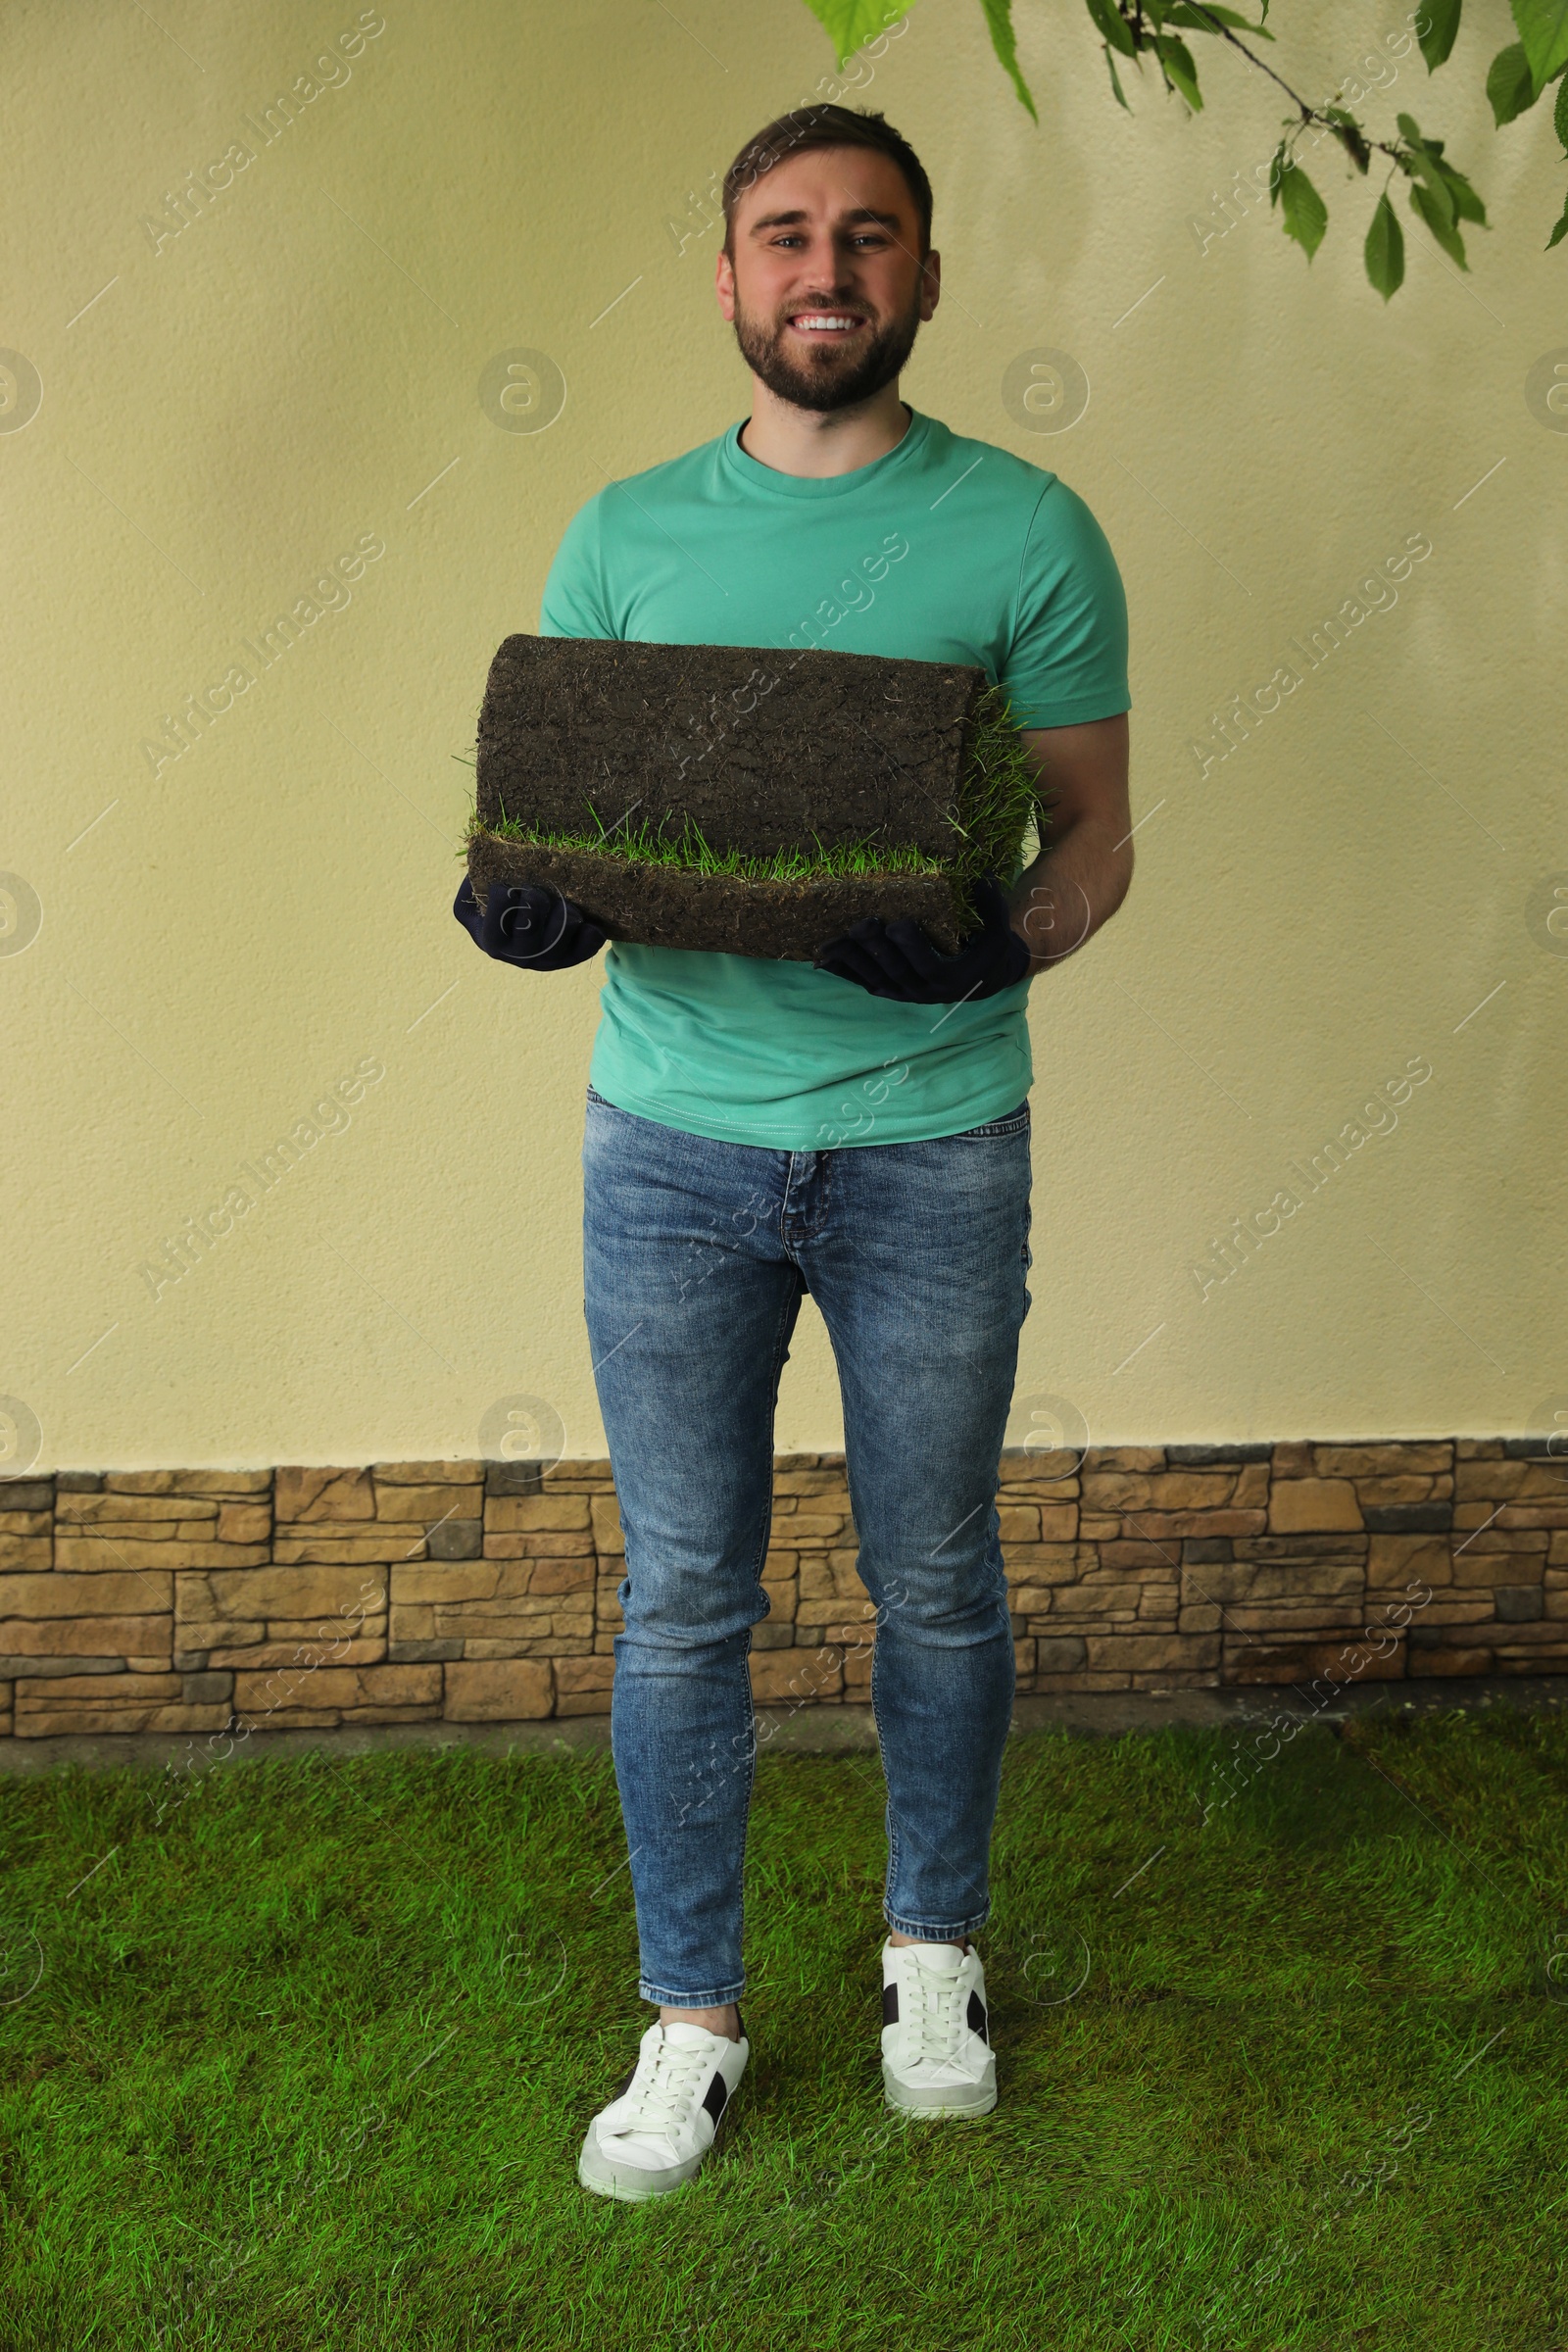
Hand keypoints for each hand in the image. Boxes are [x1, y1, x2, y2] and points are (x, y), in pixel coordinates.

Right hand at [452, 876, 605, 970]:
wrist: (522, 925)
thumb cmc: (498, 904)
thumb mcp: (477, 894)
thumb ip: (474, 881)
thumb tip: (485, 859)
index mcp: (493, 939)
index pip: (494, 924)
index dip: (501, 902)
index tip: (505, 885)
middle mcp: (517, 956)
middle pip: (528, 934)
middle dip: (534, 909)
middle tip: (536, 892)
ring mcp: (544, 960)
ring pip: (557, 945)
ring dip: (564, 921)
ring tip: (569, 906)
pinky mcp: (569, 958)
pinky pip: (583, 951)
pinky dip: (589, 938)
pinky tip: (590, 924)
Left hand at [813, 875, 1031, 1004]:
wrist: (981, 982)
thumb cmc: (987, 950)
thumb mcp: (997, 930)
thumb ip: (992, 906)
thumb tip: (983, 877)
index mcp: (950, 979)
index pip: (926, 963)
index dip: (910, 946)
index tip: (898, 923)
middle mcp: (924, 992)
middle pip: (894, 970)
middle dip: (875, 949)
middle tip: (861, 923)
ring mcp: (904, 995)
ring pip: (873, 979)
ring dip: (850, 961)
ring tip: (830, 941)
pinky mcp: (890, 992)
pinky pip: (864, 983)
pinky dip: (843, 972)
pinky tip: (821, 960)